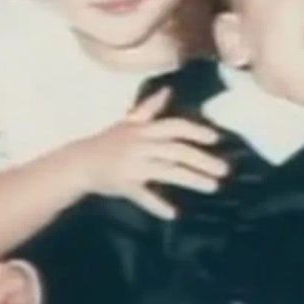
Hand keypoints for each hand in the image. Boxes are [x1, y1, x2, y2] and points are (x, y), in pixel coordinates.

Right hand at [71, 89, 229, 219]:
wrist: (79, 162)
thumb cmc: (109, 141)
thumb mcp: (130, 123)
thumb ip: (150, 108)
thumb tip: (169, 90)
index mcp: (144, 129)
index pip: (175, 126)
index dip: (195, 130)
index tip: (216, 138)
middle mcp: (141, 145)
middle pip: (177, 150)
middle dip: (202, 159)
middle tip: (225, 169)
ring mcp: (133, 166)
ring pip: (167, 172)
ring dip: (191, 179)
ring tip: (213, 186)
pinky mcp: (124, 185)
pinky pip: (143, 196)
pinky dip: (157, 205)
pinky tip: (174, 214)